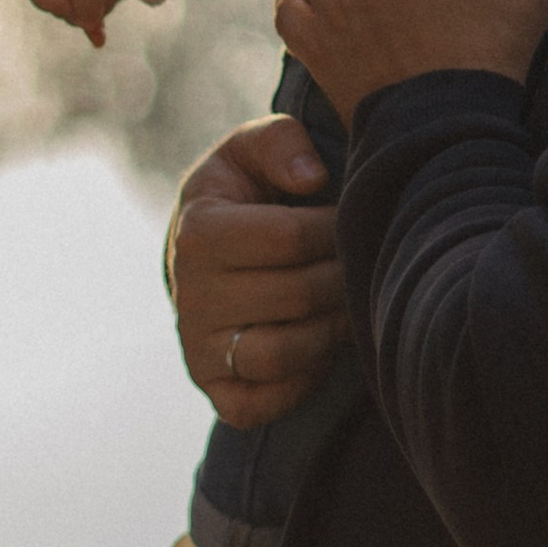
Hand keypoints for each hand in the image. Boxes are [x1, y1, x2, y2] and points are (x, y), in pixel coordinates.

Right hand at [169, 114, 346, 423]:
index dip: (334, 228)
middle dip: (343, 278)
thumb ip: (280, 143)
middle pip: (298, 295)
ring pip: (283, 353)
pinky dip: (301, 381)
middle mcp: (190, 294)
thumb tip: (312, 178)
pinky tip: (315, 346)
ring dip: (329, 330)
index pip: (290, 237)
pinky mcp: (213, 388)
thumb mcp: (251, 151)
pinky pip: (264, 403)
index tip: (346, 219)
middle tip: (357, 264)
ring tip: (341, 303)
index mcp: (199, 231)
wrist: (203, 256)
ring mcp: (197, 347)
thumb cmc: (243, 195)